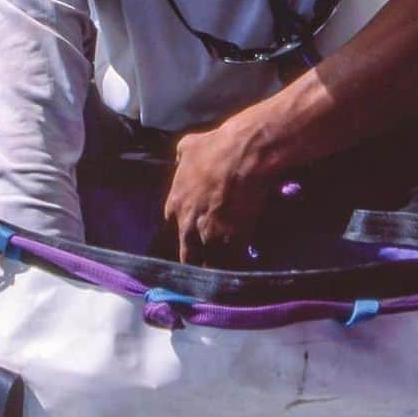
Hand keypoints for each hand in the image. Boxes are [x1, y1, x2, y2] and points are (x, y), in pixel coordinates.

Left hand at [163, 114, 272, 265]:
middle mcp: (187, 225)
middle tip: (208, 261)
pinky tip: (243, 264)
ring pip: (209, 264)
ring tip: (225, 270)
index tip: (195, 236)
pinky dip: (237, 264)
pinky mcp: (233, 242)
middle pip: (188, 254)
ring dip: (216, 266)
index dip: (185, 233)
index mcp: (175, 205)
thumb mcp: (189, 146)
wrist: (244, 153)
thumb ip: (182, 158)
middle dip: (197, 258)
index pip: (172, 229)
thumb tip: (181, 159)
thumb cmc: (216, 147)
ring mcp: (209, 236)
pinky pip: (231, 263)